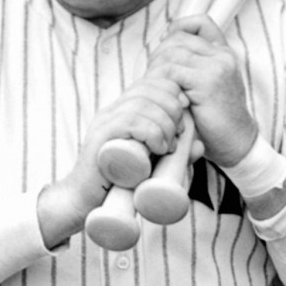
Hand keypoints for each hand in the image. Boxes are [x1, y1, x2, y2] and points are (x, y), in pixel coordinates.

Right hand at [37, 75, 185, 246]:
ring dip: (164, 124)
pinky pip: (129, 121)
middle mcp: (112, 111)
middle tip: (178, 135)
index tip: (183, 119)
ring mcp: (104, 123)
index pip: (149, 83)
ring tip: (168, 147)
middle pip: (147, 89)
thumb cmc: (118, 184)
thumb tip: (200, 146)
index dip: (172, 94)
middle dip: (172, 109)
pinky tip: (158, 149)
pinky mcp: (100, 138)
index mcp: (122, 111)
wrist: (84, 203)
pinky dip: (151, 132)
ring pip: (141, 104)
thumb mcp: (153, 164)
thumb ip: (176, 154)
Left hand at [146, 15, 258, 166]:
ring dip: (156, 71)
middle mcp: (222, 56)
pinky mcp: (208, 81)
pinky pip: (171, 72)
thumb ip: (192, 66)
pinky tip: (165, 99)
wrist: (238, 143)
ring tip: (158, 91)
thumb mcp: (206, 87)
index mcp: (223, 54)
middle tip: (153, 78)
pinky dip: (161, 84)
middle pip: (177, 39)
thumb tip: (161, 46)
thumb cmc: (216, 120)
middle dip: (158, 55)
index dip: (177, 28)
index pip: (200, 23)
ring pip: (171, 54)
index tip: (163, 44)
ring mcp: (217, 66)